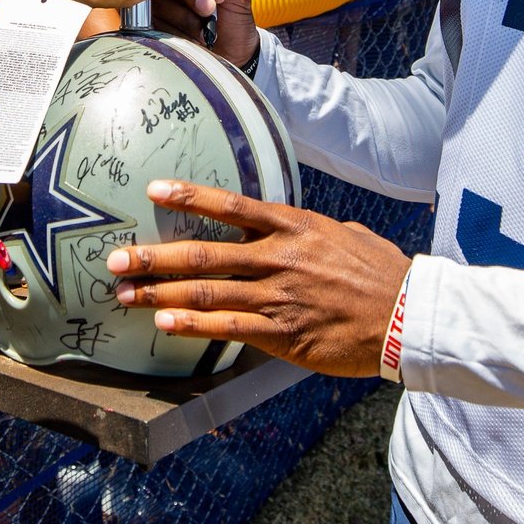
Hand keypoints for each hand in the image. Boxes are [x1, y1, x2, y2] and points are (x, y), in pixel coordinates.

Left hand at [106, 179, 409, 376]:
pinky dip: (193, 326)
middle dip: (153, 257)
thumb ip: (308, 231)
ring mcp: (279, 296)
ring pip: (207, 292)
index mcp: (295, 227)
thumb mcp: (346, 234)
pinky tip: (165, 325)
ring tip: (126, 296)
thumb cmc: (381, 273)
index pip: (233, 205)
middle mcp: (280, 257)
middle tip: (115, 260)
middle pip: (203, 252)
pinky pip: (229, 328)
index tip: (153, 190)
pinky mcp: (283, 333)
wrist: (408, 316)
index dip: (190, 195)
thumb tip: (287, 226)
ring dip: (160, 295)